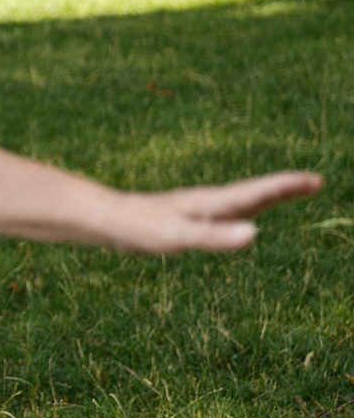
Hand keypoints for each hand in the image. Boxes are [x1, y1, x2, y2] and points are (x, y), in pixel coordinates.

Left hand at [113, 172, 322, 252]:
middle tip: (315, 181)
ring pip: (239, 199)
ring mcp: (194, 208)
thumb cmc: (137, 229)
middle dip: (284, 188)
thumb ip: (214, 237)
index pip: (256, 193)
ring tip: (286, 192)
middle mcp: (206, 202)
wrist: (101, 219)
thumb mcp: (178, 237)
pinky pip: (223, 211)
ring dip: (266, 195)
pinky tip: (237, 218)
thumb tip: (253, 234)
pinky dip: (242, 209)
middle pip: (253, 192)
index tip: (315, 179)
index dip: (286, 187)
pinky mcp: (183, 217)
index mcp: (210, 204)